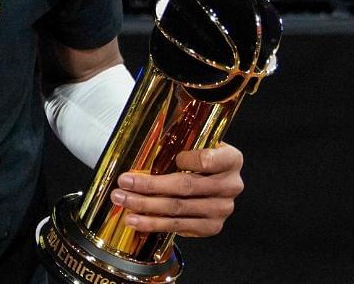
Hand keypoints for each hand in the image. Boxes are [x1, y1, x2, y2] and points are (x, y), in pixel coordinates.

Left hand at [109, 143, 243, 236]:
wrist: (215, 179)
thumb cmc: (200, 156)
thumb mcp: (197, 140)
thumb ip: (182, 135)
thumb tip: (155, 126)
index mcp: (231, 159)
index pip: (208, 160)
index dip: (187, 160)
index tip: (169, 158)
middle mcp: (230, 186)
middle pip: (186, 187)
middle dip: (150, 185)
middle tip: (124, 182)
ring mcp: (222, 209)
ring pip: (178, 208)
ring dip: (146, 206)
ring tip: (122, 201)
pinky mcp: (211, 226)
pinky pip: (178, 226)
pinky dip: (154, 223)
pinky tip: (135, 220)